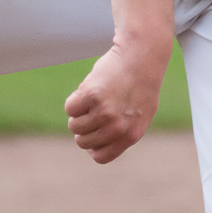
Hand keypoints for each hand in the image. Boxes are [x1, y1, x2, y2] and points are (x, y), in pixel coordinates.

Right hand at [65, 40, 168, 163]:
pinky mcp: (91, 95)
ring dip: (78, 113)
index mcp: (131, 135)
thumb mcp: (140, 115)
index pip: (100, 156)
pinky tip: (89, 89)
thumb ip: (123, 133)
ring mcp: (104, 112)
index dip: (93, 146)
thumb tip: (96, 148)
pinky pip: (70, 108)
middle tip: (94, 110)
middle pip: (83, 142)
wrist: (141, 56)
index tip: (95, 132)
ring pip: (74, 126)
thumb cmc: (139, 85)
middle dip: (83, 128)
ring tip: (93, 98)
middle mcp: (118, 127)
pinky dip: (74, 100)